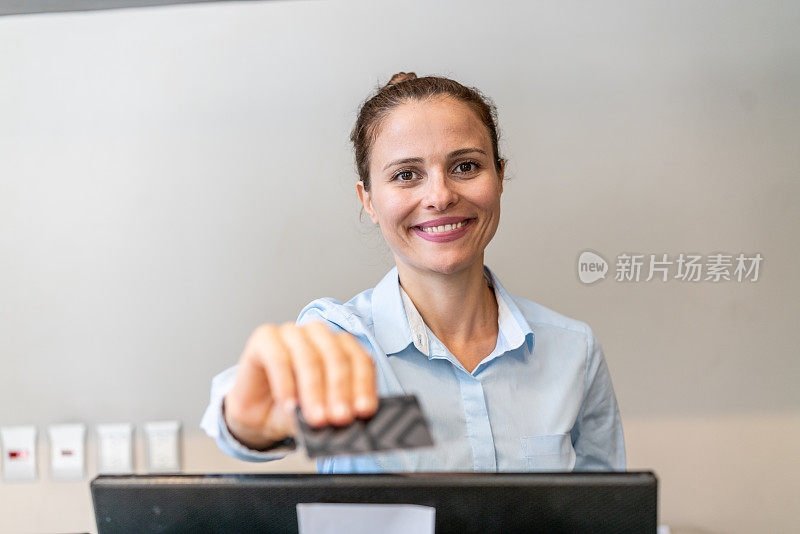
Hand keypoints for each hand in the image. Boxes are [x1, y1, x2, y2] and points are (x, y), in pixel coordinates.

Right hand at [223, 321, 378, 449]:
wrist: (257, 415)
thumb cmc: (293, 408)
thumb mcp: (320, 414)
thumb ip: (334, 412)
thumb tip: (349, 418)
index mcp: (340, 346)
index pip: (360, 359)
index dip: (363, 385)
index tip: (363, 410)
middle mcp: (317, 334)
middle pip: (336, 356)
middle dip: (340, 390)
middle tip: (339, 418)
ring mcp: (291, 333)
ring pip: (309, 356)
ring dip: (314, 389)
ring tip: (316, 418)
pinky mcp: (265, 338)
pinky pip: (278, 358)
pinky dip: (286, 384)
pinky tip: (289, 406)